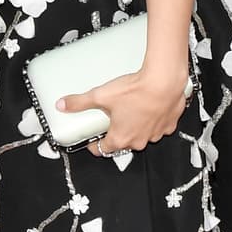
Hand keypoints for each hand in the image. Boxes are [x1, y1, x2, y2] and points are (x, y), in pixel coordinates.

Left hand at [58, 68, 192, 157]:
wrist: (164, 82)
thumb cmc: (136, 91)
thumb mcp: (101, 95)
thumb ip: (80, 102)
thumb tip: (63, 104)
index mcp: (120, 138)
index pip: (102, 150)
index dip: (94, 144)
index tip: (93, 138)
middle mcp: (139, 141)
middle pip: (123, 142)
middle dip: (116, 131)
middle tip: (112, 116)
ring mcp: (155, 134)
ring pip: (142, 134)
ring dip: (136, 125)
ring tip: (131, 108)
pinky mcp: (169, 124)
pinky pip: (159, 126)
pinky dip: (154, 119)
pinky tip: (149, 106)